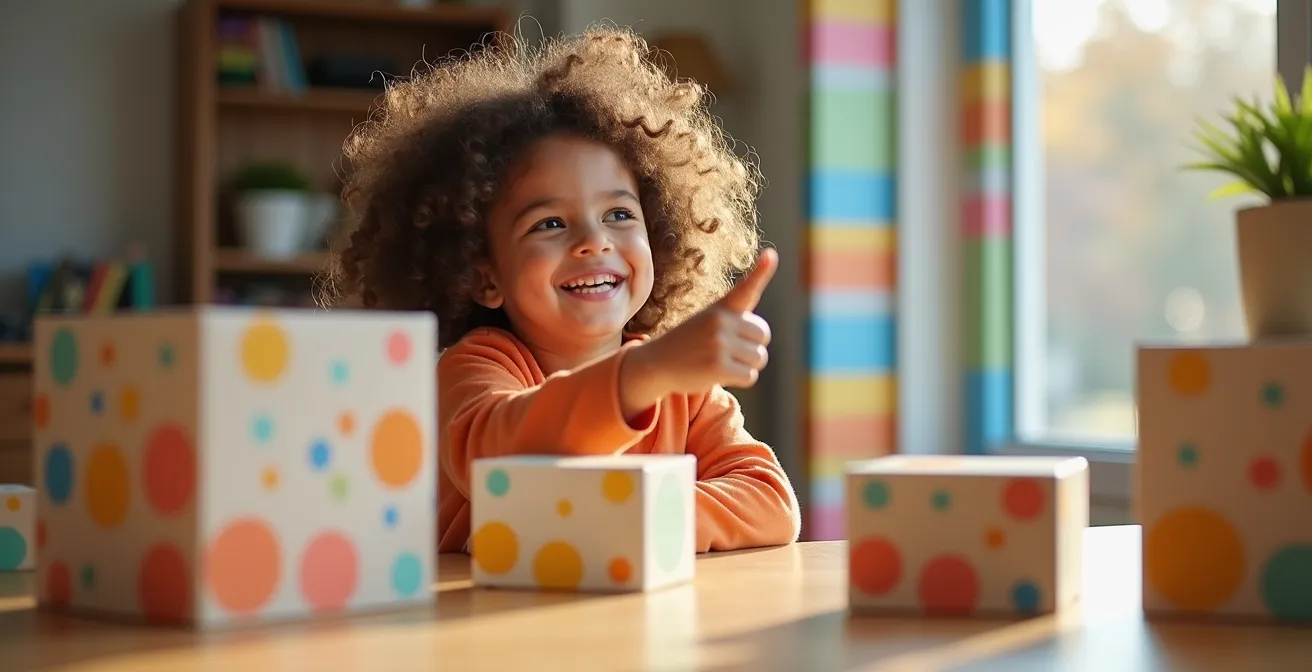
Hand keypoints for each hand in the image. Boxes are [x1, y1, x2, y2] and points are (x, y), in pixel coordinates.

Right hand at [620, 248, 776, 417]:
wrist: (657, 362)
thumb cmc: (689, 342)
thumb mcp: (709, 321)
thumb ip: (736, 319)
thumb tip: (759, 321)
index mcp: (720, 308)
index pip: (746, 288)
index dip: (762, 271)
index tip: (771, 255)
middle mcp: (721, 321)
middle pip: (763, 336)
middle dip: (751, 347)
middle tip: (727, 350)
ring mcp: (719, 344)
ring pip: (759, 358)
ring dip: (745, 365)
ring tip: (721, 362)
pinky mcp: (718, 367)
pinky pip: (750, 376)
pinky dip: (739, 379)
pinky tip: (719, 374)